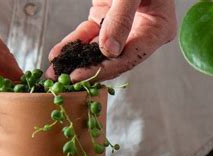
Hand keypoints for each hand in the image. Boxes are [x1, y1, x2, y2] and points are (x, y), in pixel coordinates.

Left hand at [46, 0, 175, 81]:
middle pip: (112, 59)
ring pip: (97, 50)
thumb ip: (122, 18)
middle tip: (62, 80)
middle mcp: (141, 33)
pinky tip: (58, 53)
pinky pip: (89, 35)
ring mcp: (123, 28)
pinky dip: (73, 44)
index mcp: (158, 29)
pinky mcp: (106, 20)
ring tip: (55, 71)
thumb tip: (108, 51)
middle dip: (86, 70)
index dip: (103, 69)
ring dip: (75, 60)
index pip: (129, 57)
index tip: (79, 76)